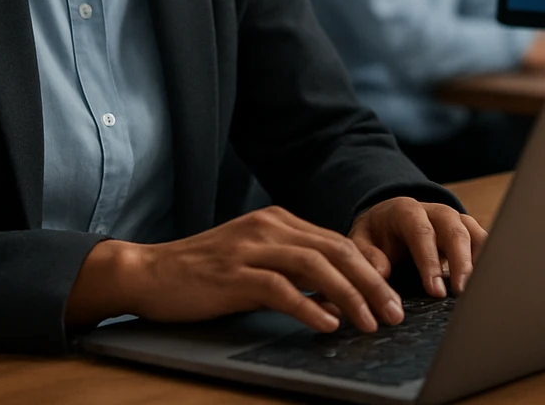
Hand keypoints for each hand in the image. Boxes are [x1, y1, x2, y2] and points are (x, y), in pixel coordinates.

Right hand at [65, 206, 403, 334]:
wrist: (149, 271)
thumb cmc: (203, 273)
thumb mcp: (255, 263)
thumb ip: (293, 272)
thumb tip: (336, 301)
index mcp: (278, 220)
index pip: (336, 243)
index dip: (369, 270)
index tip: (392, 297)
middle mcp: (269, 227)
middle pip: (334, 251)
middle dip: (371, 284)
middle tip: (395, 312)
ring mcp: (250, 248)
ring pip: (315, 267)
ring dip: (349, 296)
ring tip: (370, 322)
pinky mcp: (233, 274)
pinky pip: (280, 288)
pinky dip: (308, 306)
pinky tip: (327, 324)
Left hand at [348, 197, 488, 297]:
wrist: (385, 222)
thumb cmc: (374, 236)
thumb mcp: (359, 242)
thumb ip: (367, 255)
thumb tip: (381, 272)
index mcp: (405, 210)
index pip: (421, 232)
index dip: (429, 261)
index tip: (435, 290)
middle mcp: (433, 211)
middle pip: (453, 229)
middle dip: (460, 261)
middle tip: (462, 292)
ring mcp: (452, 219)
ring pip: (473, 232)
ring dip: (479, 260)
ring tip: (481, 289)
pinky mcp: (465, 231)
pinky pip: (482, 240)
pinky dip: (489, 259)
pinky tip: (490, 282)